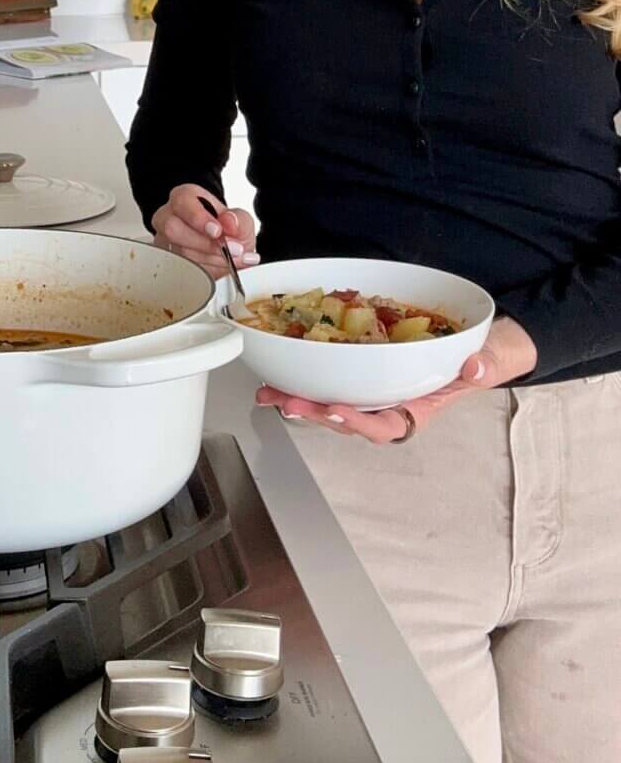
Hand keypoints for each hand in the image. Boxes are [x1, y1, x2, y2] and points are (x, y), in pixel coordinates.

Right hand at [151, 183, 257, 279]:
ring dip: (208, 259)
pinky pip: (181, 269)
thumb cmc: (228, 230)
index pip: (182, 201)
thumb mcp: (241, 221)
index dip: (198, 217)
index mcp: (185, 198)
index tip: (217, 231)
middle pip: (172, 228)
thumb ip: (238, 220)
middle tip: (227, 249)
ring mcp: (165, 240)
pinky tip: (217, 267)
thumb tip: (229, 222)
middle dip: (203, 243)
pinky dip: (204, 272)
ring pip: (178, 252)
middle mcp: (169, 217)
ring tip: (228, 259)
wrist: (227, 250)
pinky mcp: (168, 261)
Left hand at [256, 315, 538, 442]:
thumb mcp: (496, 355)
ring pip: (332, 398)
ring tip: (268, 393)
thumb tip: (476, 367)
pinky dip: (305, 373)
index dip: (358, 421)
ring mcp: (376, 385)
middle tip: (285, 402)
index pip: (386, 424)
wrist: (485, 338)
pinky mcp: (363, 365)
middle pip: (348, 415)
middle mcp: (392, 401)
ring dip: (300, 397)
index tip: (335, 409)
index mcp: (420, 406)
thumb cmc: (488, 352)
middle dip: (315, 411)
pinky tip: (280, 369)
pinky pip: (332, 374)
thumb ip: (490, 361)